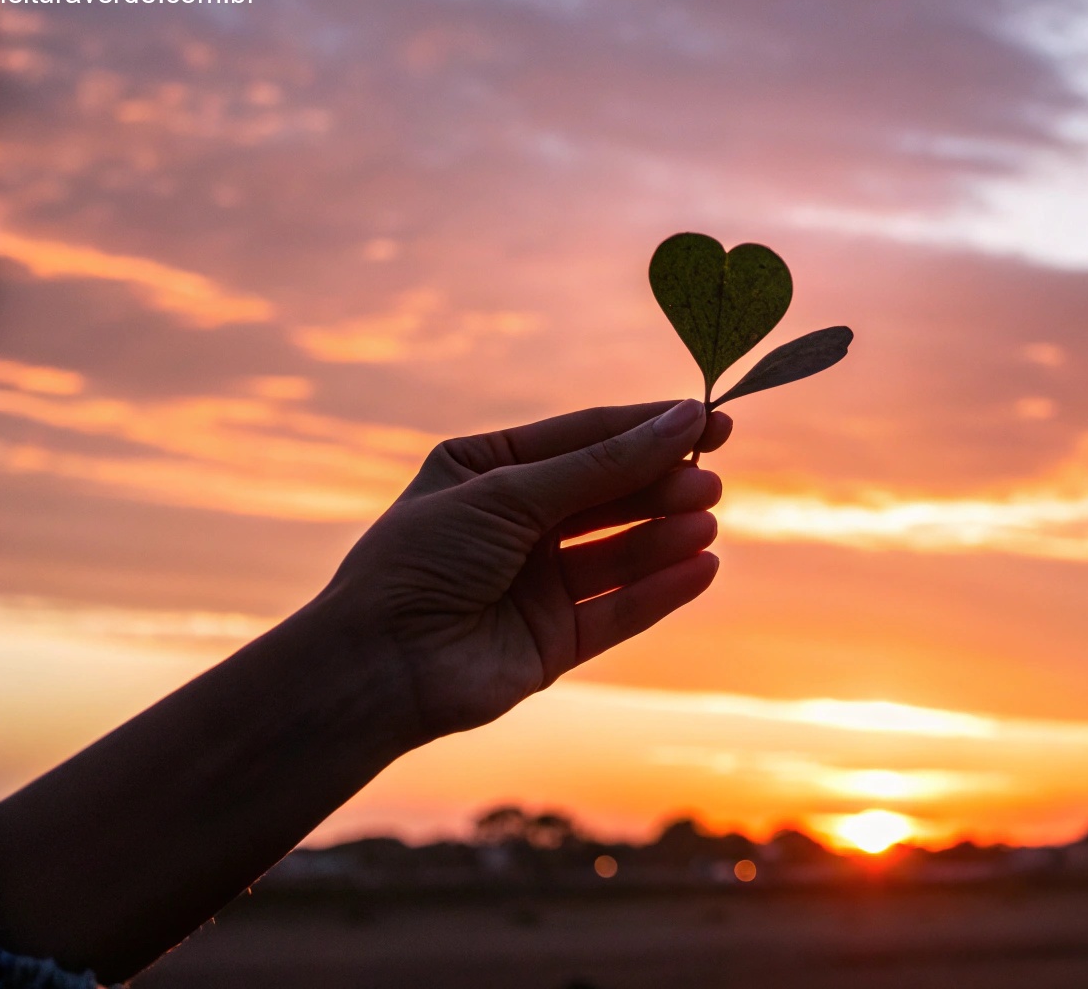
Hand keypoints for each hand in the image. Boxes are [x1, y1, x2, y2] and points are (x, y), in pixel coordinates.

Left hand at [311, 398, 731, 743]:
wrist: (377, 666)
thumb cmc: (422, 560)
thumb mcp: (510, 493)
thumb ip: (603, 464)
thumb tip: (684, 421)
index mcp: (487, 470)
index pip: (584, 438)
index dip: (647, 429)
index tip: (708, 421)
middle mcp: (515, 525)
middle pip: (608, 495)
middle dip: (660, 485)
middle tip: (710, 478)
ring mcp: (536, 584)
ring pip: (619, 552)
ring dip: (665, 535)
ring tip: (706, 520)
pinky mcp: (555, 640)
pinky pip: (621, 609)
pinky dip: (662, 589)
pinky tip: (702, 567)